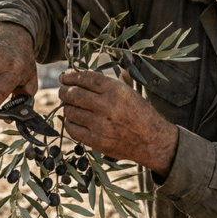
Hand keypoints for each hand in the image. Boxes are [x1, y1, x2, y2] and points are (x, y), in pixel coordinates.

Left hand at [58, 69, 177, 175]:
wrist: (153, 141)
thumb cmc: (139, 113)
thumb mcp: (127, 91)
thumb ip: (105, 84)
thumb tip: (77, 76)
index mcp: (116, 90)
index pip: (85, 78)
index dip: (71, 76)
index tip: (65, 76)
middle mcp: (107, 106)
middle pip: (73, 94)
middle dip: (64, 90)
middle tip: (63, 91)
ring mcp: (101, 125)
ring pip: (70, 111)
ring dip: (67, 107)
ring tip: (71, 106)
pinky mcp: (96, 141)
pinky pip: (72, 129)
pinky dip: (69, 122)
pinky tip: (74, 119)